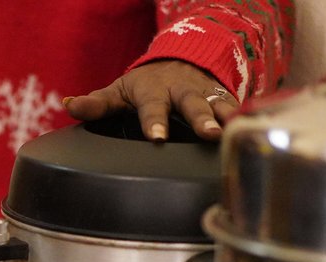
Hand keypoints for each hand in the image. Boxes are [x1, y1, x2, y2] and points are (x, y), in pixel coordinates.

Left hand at [65, 59, 237, 142]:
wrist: (182, 60)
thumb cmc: (145, 85)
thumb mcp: (120, 91)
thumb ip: (97, 104)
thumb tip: (71, 106)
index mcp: (154, 92)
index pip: (152, 108)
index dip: (154, 122)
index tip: (155, 137)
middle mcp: (183, 92)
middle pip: (193, 106)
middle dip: (201, 119)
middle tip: (209, 135)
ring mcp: (206, 95)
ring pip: (219, 107)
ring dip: (228, 120)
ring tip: (236, 134)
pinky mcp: (224, 101)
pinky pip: (237, 110)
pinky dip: (245, 120)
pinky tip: (254, 134)